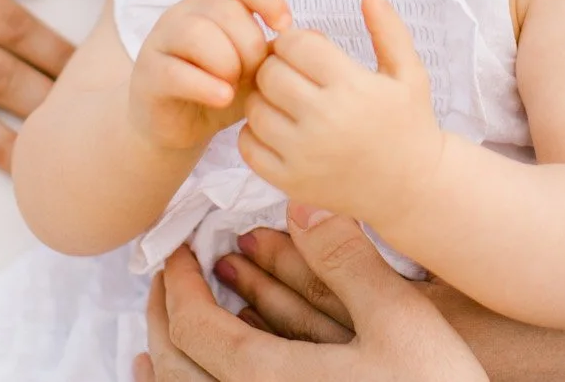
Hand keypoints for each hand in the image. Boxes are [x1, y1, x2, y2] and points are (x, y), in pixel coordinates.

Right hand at [132, 0, 293, 151]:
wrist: (178, 128)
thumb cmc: (221, 90)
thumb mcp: (256, 70)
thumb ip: (276, 52)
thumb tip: (312, 37)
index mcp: (216, 4)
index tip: (284, 28)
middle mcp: (187, 13)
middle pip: (225, 8)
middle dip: (249, 45)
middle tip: (254, 75)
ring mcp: (163, 40)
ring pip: (197, 32)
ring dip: (226, 62)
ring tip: (233, 87)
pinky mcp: (148, 74)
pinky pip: (176, 71)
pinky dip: (205, 85)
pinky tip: (221, 98)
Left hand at [137, 205, 487, 381]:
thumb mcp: (400, 321)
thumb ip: (345, 258)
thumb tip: (303, 201)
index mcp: (267, 380)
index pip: (193, 324)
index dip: (179, 281)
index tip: (180, 250)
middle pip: (175, 363)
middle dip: (164, 312)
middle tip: (169, 276)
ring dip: (167, 357)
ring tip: (165, 330)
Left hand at [240, 0, 443, 227]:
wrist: (411, 188)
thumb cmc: (410, 124)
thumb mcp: (409, 72)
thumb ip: (388, 29)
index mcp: (351, 87)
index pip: (295, 44)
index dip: (296, 41)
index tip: (307, 52)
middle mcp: (324, 120)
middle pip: (269, 73)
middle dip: (278, 66)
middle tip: (294, 75)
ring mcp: (304, 155)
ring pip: (254, 108)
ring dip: (265, 99)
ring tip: (287, 101)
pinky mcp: (290, 182)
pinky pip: (247, 146)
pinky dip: (255, 134)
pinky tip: (279, 129)